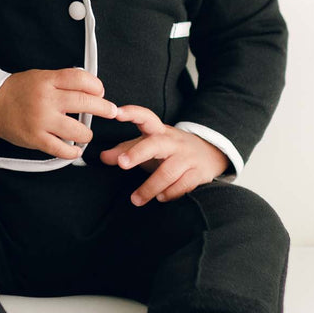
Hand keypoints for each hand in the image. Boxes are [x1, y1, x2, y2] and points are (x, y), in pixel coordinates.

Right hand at [0, 68, 116, 157]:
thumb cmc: (17, 90)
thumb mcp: (40, 76)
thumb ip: (62, 81)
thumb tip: (90, 87)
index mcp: (47, 81)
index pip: (81, 79)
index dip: (97, 86)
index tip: (101, 92)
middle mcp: (46, 100)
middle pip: (85, 103)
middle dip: (104, 109)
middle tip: (111, 112)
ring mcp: (41, 121)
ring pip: (78, 131)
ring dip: (87, 134)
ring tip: (84, 134)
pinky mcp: (36, 139)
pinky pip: (62, 150)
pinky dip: (73, 152)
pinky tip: (74, 149)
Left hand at [99, 104, 227, 205]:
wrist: (210, 152)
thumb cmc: (170, 149)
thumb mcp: (149, 144)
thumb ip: (125, 149)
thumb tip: (102, 157)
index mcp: (158, 131)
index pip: (145, 117)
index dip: (131, 113)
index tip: (116, 113)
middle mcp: (173, 142)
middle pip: (155, 144)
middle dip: (138, 153)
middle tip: (122, 163)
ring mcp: (187, 157)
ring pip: (168, 171)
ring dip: (150, 187)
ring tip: (136, 199)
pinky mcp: (198, 173)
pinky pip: (184, 184)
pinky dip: (171, 193)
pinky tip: (160, 197)